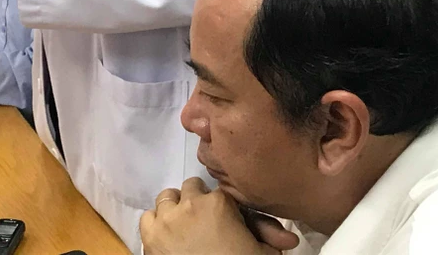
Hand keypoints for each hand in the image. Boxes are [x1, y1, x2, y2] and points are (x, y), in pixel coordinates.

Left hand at [140, 178, 296, 254]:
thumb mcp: (264, 253)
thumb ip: (269, 235)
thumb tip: (289, 237)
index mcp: (219, 203)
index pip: (220, 192)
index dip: (225, 207)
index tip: (229, 221)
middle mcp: (189, 204)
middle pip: (190, 189)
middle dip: (198, 201)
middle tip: (206, 223)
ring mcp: (166, 220)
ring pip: (166, 199)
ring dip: (175, 208)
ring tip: (186, 227)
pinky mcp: (150, 238)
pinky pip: (147, 218)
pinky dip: (157, 224)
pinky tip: (169, 237)